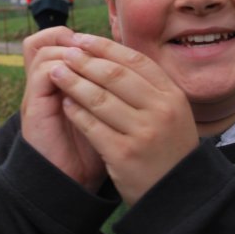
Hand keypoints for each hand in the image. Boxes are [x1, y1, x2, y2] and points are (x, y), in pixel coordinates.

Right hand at [20, 27, 105, 191]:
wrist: (71, 183)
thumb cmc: (95, 152)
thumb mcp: (109, 120)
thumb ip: (116, 94)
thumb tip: (143, 67)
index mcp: (64, 83)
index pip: (65, 41)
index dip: (92, 37)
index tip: (120, 41)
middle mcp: (47, 83)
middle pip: (52, 39)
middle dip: (83, 37)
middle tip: (108, 40)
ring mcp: (38, 93)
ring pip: (45, 49)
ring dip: (73, 49)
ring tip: (96, 53)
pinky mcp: (33, 105)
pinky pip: (43, 71)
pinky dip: (63, 65)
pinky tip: (84, 70)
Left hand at [51, 33, 198, 205]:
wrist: (177, 194)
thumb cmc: (168, 147)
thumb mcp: (172, 112)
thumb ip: (149, 86)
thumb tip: (113, 55)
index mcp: (172, 95)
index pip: (135, 61)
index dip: (105, 47)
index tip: (82, 39)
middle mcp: (161, 110)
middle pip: (115, 75)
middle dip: (85, 61)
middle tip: (64, 52)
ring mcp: (143, 133)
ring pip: (100, 98)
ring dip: (74, 83)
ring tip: (56, 73)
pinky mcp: (124, 154)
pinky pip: (93, 127)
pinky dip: (76, 112)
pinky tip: (64, 103)